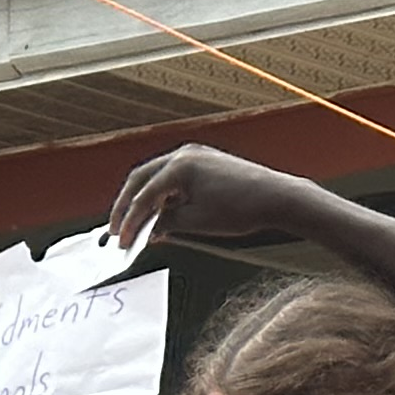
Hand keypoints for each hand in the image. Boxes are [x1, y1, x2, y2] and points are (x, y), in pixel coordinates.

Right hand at [108, 143, 313, 255]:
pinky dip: (163, 195)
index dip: (128, 221)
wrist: (276, 198)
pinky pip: (174, 177)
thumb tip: (148, 228)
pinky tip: (160, 214)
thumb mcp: (195, 222)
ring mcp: (196, 155)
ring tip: (136, 225)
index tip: (120, 240)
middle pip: (141, 179)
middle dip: (127, 206)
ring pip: (156, 177)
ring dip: (144, 200)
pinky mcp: (206, 162)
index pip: (143, 196)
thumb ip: (165, 223)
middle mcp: (184, 154)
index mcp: (179, 166)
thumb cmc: (241, 208)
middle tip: (117, 230)